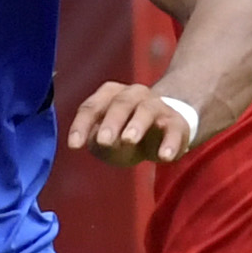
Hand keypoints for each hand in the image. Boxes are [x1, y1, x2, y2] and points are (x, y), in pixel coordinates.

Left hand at [67, 81, 194, 166]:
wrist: (166, 130)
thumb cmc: (126, 134)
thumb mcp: (107, 141)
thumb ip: (99, 142)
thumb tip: (101, 143)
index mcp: (110, 95)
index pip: (92, 107)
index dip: (81, 125)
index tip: (74, 146)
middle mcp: (133, 95)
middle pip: (120, 104)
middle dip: (111, 122)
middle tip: (103, 140)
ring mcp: (156, 106)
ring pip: (146, 111)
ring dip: (136, 125)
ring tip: (129, 140)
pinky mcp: (176, 123)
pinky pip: (174, 131)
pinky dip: (170, 143)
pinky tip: (164, 157)